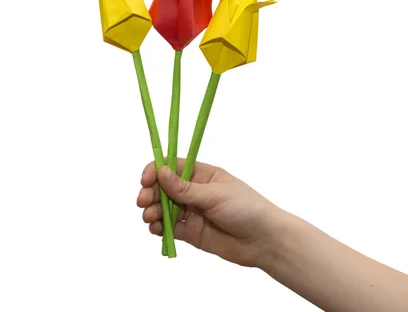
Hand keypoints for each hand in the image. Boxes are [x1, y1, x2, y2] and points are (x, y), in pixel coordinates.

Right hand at [137, 158, 280, 266]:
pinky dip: (159, 227)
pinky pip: (169, 227)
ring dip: (152, 211)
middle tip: (143, 202)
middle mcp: (194, 191)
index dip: (156, 170)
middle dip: (150, 193)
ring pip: (163, 208)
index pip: (172, 166)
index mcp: (202, 174)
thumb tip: (160, 172)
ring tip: (150, 218)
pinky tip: (156, 229)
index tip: (145, 179)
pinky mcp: (191, 232)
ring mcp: (192, 212)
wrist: (264, 241)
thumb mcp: (214, 195)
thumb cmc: (247, 209)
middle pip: (163, 188)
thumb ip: (185, 188)